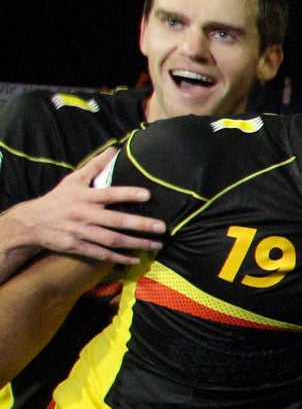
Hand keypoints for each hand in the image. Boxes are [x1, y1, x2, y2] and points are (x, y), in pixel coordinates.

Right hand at [1, 148, 160, 264]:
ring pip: (112, 240)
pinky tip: (136, 259)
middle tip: (162, 227)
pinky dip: (119, 258)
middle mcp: (83, 214)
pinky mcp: (77, 247)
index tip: (148, 194)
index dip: (127, 194)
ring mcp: (80, 232)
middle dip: (140, 224)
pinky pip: (101, 254)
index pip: (108, 194)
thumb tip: (114, 149)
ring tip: (157, 244)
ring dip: (136, 243)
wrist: (31, 222)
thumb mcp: (73, 180)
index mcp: (83, 197)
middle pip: (115, 221)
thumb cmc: (58, 199)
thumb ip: (94, 166)